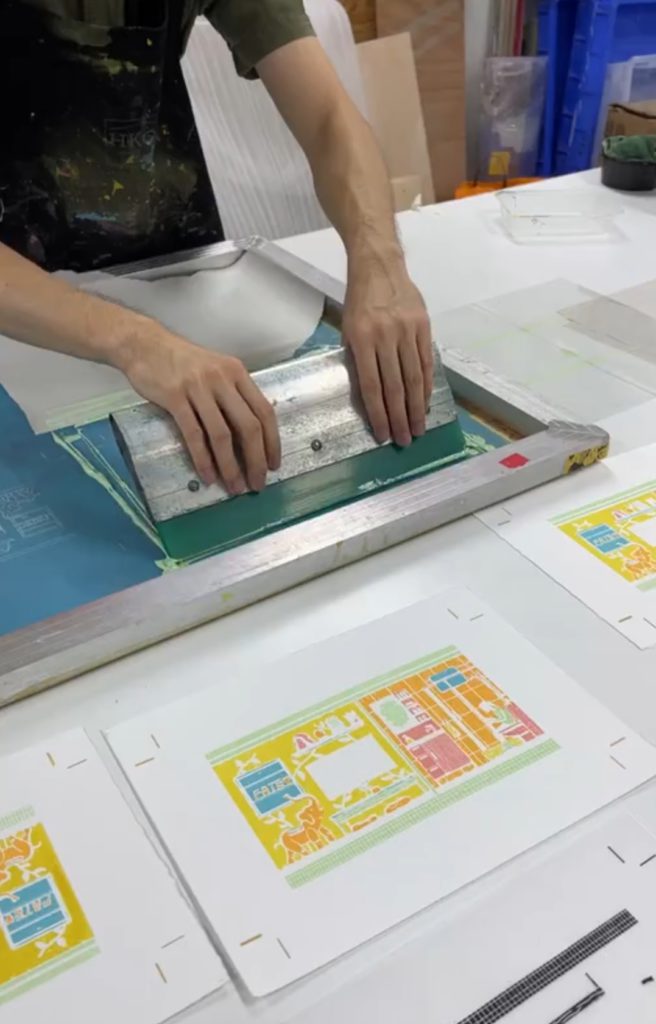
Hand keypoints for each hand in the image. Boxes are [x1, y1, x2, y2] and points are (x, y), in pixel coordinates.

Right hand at [120, 323, 280, 493]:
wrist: (144, 345)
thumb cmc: (181, 362)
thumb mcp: (216, 371)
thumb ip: (233, 396)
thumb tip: (248, 436)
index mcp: (237, 373)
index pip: (265, 411)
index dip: (272, 442)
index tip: (273, 465)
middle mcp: (222, 379)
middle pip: (248, 426)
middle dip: (256, 460)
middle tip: (257, 483)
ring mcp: (198, 388)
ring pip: (222, 434)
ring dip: (230, 465)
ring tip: (234, 486)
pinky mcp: (175, 397)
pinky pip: (194, 434)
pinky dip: (203, 458)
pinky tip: (208, 475)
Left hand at [342, 255, 433, 446]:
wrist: (380, 266)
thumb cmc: (359, 301)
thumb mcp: (348, 329)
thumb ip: (358, 359)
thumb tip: (369, 395)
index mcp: (362, 339)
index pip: (371, 386)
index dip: (378, 414)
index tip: (382, 435)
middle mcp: (385, 336)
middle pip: (394, 387)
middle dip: (400, 417)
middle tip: (405, 440)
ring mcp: (407, 331)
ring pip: (413, 378)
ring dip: (416, 407)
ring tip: (418, 428)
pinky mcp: (423, 326)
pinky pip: (425, 362)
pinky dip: (426, 385)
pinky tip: (426, 402)